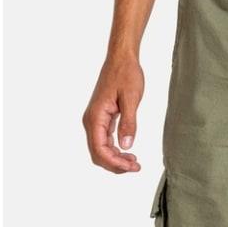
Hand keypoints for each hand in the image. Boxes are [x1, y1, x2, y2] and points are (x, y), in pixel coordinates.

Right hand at [83, 54, 143, 173]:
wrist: (121, 58)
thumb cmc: (126, 74)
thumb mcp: (131, 98)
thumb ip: (128, 123)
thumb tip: (126, 146)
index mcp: (95, 117)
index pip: (99, 149)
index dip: (114, 162)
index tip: (132, 166)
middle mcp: (91, 120)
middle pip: (98, 153)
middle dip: (115, 164)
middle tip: (136, 167)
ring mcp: (95, 120)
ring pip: (101, 149)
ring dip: (115, 159)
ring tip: (134, 163)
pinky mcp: (102, 118)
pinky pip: (104, 141)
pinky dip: (115, 150)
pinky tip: (128, 153)